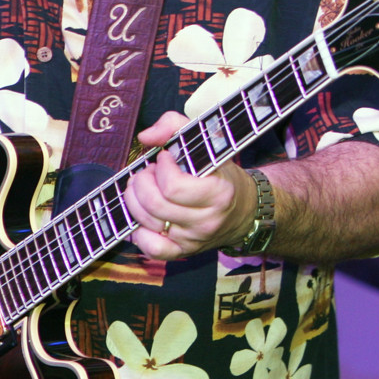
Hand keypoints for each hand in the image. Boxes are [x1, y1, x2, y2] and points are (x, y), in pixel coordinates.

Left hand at [124, 112, 254, 260]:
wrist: (243, 210)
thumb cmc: (221, 174)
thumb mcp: (207, 142)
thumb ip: (174, 126)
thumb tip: (145, 137)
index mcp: (219, 194)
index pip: (173, 187)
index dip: (161, 168)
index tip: (165, 157)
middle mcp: (206, 222)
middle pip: (155, 205)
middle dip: (142, 182)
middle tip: (149, 172)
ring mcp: (193, 240)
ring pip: (147, 224)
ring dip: (134, 200)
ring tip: (143, 188)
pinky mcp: (182, 252)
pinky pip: (151, 249)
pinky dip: (137, 232)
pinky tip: (141, 215)